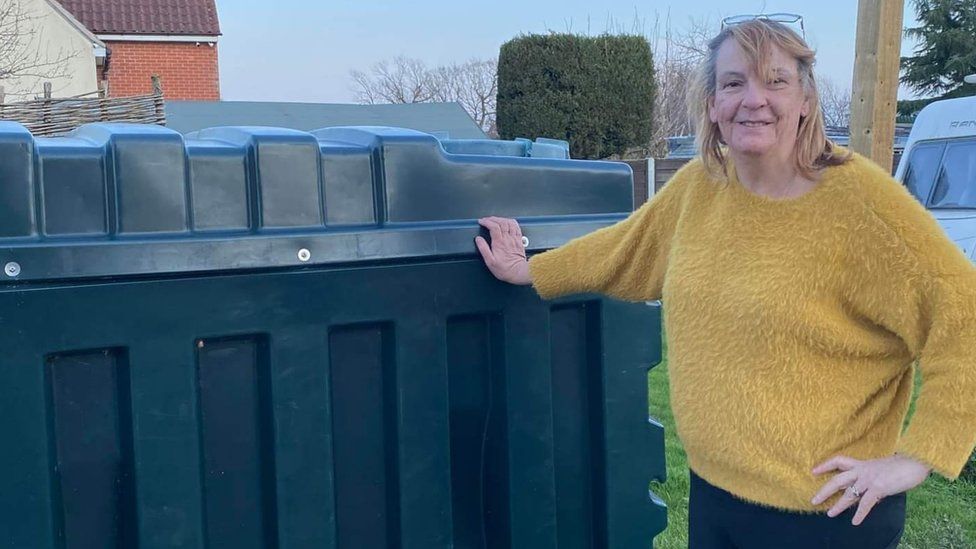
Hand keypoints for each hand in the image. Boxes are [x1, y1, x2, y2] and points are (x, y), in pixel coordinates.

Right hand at [475, 216, 531, 284]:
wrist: (519, 273)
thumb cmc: (505, 269)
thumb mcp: (490, 261)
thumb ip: (483, 249)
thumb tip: (478, 239)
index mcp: (499, 243)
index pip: (494, 226)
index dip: (487, 222)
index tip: (481, 222)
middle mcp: (508, 239)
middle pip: (501, 222)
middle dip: (493, 219)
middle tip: (487, 220)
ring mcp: (514, 238)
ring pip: (509, 223)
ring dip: (502, 219)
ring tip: (496, 220)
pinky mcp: (519, 240)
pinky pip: (517, 227)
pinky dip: (511, 222)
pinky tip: (508, 222)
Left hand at [811, 454, 929, 525]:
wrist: (915, 461)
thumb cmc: (902, 465)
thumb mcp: (881, 469)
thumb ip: (872, 478)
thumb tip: (870, 492)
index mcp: (863, 464)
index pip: (839, 461)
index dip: (825, 466)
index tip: (813, 471)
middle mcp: (863, 471)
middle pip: (837, 480)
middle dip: (824, 490)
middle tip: (813, 500)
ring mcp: (870, 479)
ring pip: (849, 493)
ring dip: (839, 505)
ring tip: (830, 514)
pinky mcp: (879, 487)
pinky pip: (866, 503)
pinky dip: (860, 513)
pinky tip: (855, 522)